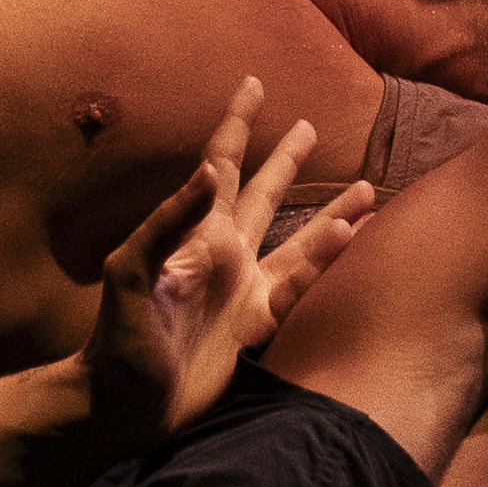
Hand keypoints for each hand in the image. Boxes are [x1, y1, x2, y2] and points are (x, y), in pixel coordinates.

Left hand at [80, 79, 373, 453]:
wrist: (125, 404)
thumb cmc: (118, 339)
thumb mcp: (130, 273)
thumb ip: (167, 221)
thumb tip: (207, 168)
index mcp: (196, 234)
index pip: (221, 165)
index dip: (236, 124)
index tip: (252, 82)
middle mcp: (226, 254)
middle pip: (263, 194)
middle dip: (285, 160)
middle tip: (308, 125)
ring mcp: (244, 290)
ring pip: (298, 241)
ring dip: (331, 216)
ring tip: (369, 191)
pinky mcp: (257, 326)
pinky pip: (301, 287)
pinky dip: (327, 263)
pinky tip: (353, 240)